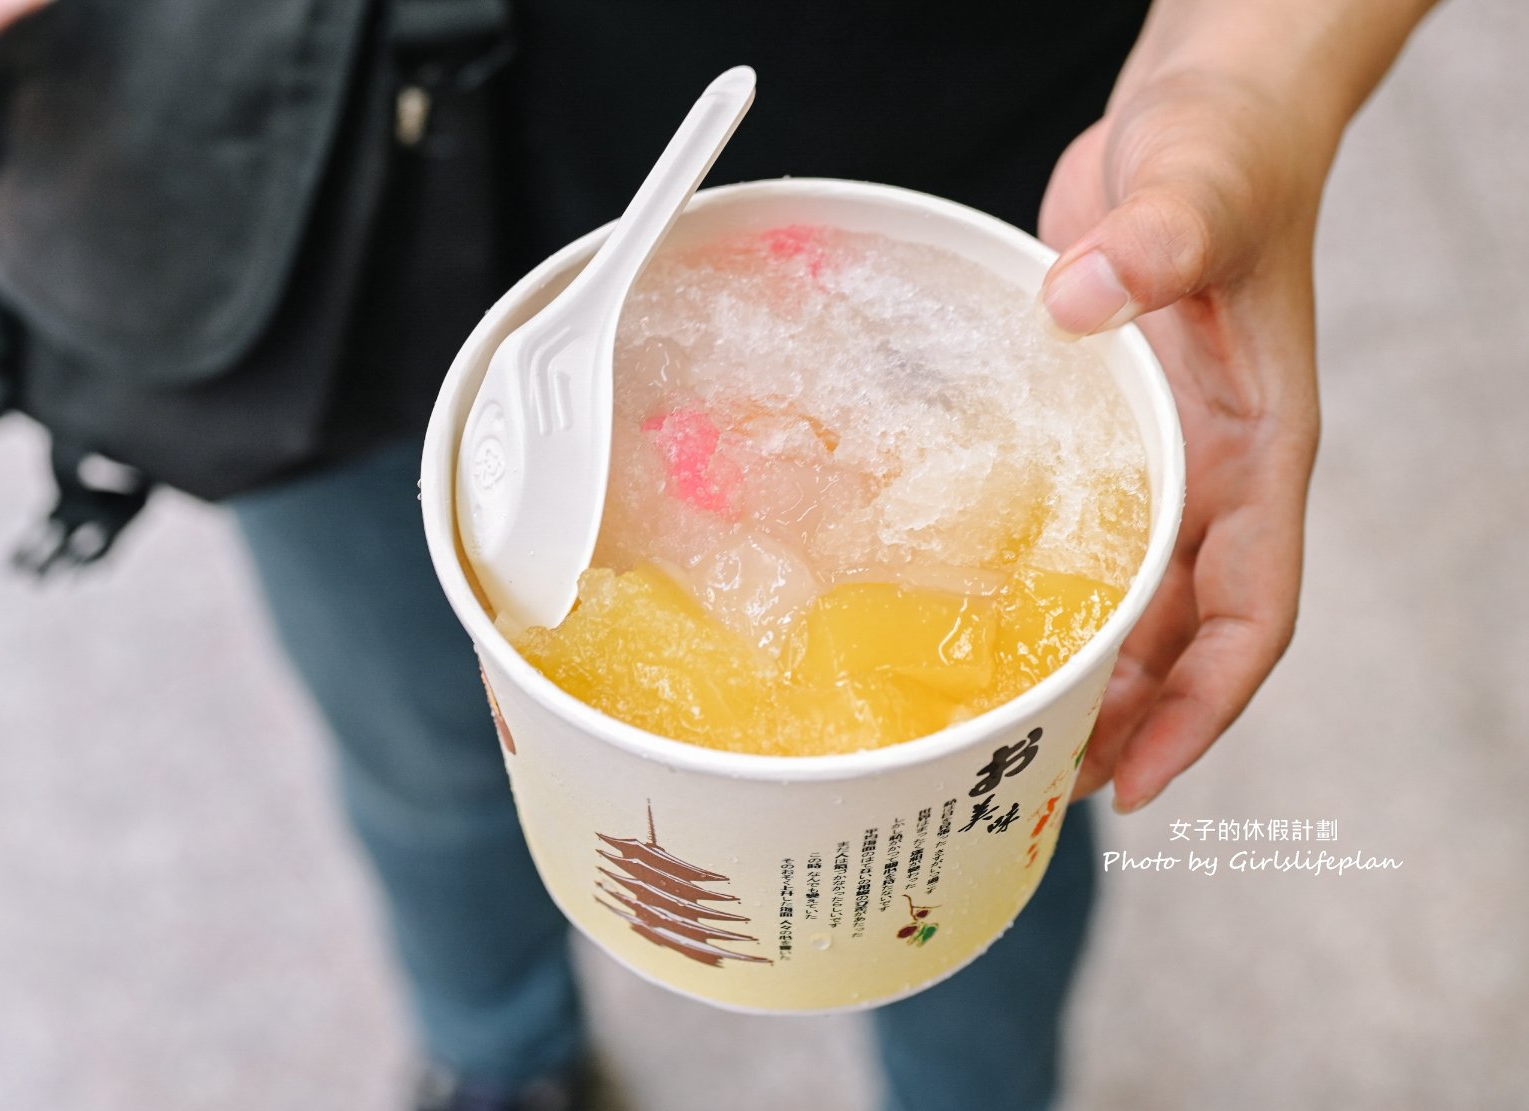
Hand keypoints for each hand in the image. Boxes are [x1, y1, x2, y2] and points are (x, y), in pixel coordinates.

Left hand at [1040, 71, 1324, 812]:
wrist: (1196, 115)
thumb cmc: (1228, 147)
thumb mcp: (1201, 184)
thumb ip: (1162, 237)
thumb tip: (1091, 296)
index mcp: (1258, 450)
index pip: (1252, 615)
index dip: (1203, 711)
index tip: (1139, 782)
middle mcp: (1212, 474)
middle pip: (1181, 638)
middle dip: (1124, 720)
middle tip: (1029, 785)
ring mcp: (1159, 460)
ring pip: (1129, 604)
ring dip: (1082, 676)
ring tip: (1003, 741)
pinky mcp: (1102, 434)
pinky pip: (1080, 541)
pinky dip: (1044, 596)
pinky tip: (978, 628)